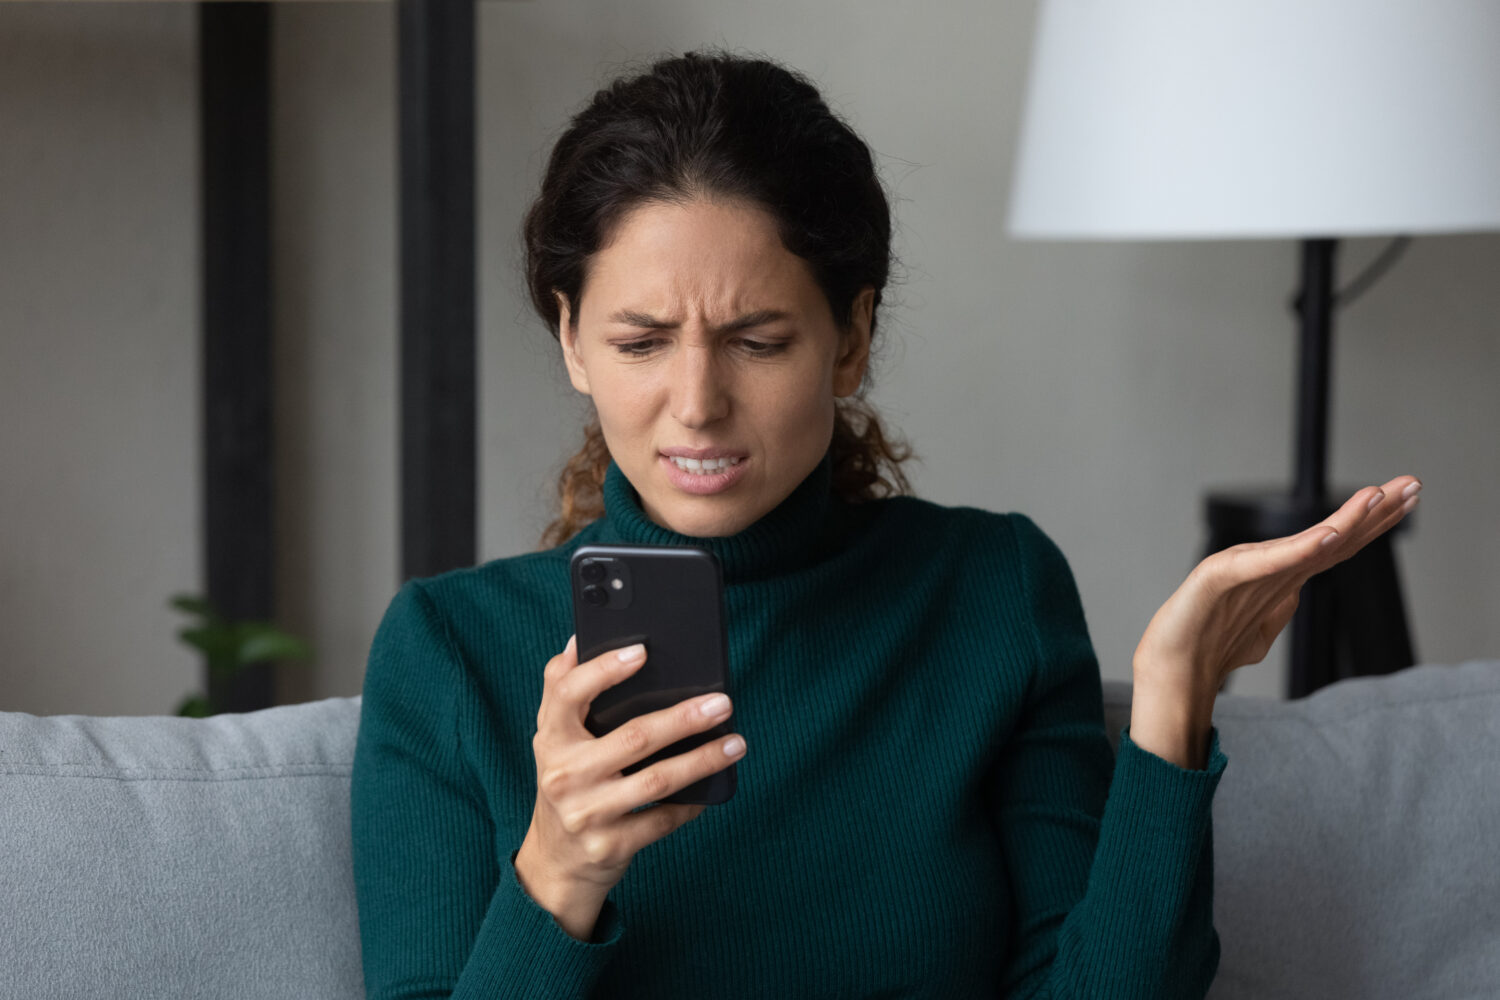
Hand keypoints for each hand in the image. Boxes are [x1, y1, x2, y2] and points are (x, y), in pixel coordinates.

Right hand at [515, 635, 746, 940]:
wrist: (555, 860)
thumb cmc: (566, 781)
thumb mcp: (554, 737)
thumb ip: (562, 688)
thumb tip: (581, 638)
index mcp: (551, 738)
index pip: (567, 693)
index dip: (603, 670)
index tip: (642, 651)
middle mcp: (564, 774)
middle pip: (633, 738)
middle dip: (683, 718)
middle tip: (722, 702)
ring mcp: (587, 813)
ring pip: (657, 780)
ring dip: (703, 760)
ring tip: (735, 743)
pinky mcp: (611, 845)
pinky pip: (663, 820)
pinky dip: (692, 803)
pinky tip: (715, 785)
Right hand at [1133, 475, 1421, 697]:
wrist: (1169, 672)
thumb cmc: (1201, 647)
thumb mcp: (1256, 633)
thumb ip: (1277, 612)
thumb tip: (1295, 599)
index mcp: (1280, 580)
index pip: (1337, 547)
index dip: (1373, 524)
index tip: (1407, 501)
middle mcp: (1269, 569)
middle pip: (1332, 536)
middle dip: (1375, 509)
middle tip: (1412, 483)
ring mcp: (1245, 569)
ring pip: (1305, 542)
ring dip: (1347, 519)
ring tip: (1379, 494)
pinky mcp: (1220, 576)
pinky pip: (1267, 563)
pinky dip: (1298, 549)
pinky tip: (1325, 537)